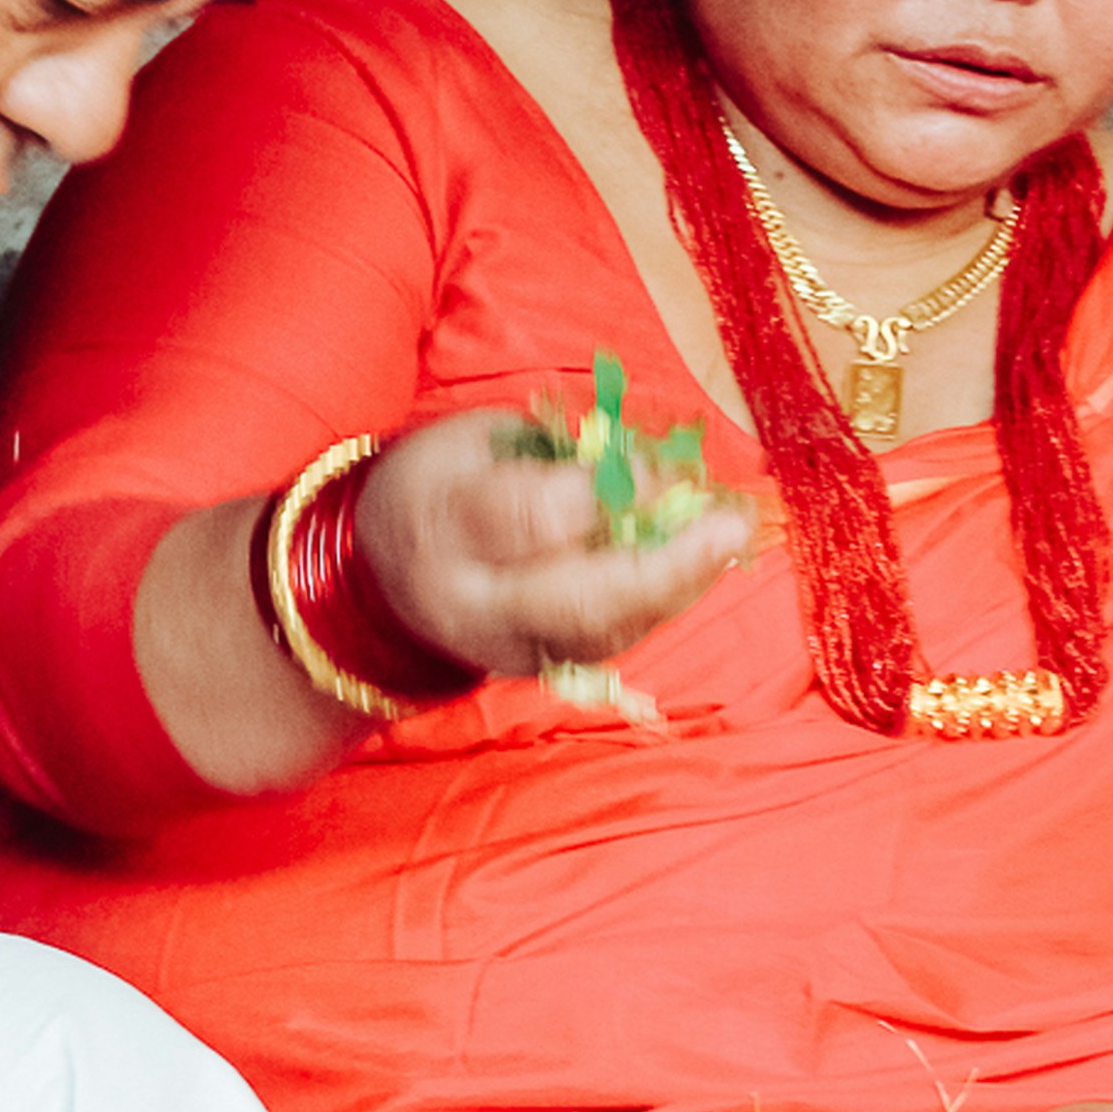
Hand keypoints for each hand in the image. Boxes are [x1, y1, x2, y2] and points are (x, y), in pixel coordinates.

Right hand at [358, 406, 751, 675]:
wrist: (381, 577)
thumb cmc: (437, 486)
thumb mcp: (477, 441)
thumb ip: (560, 452)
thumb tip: (652, 463)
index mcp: (447, 528)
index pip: (537, 517)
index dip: (616, 492)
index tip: (675, 466)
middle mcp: (477, 604)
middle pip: (583, 600)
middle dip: (670, 564)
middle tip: (732, 525)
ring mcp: (510, 649)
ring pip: (610, 630)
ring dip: (681, 585)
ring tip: (729, 538)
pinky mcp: (540, 670)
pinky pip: (614, 640)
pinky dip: (662, 601)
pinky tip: (698, 565)